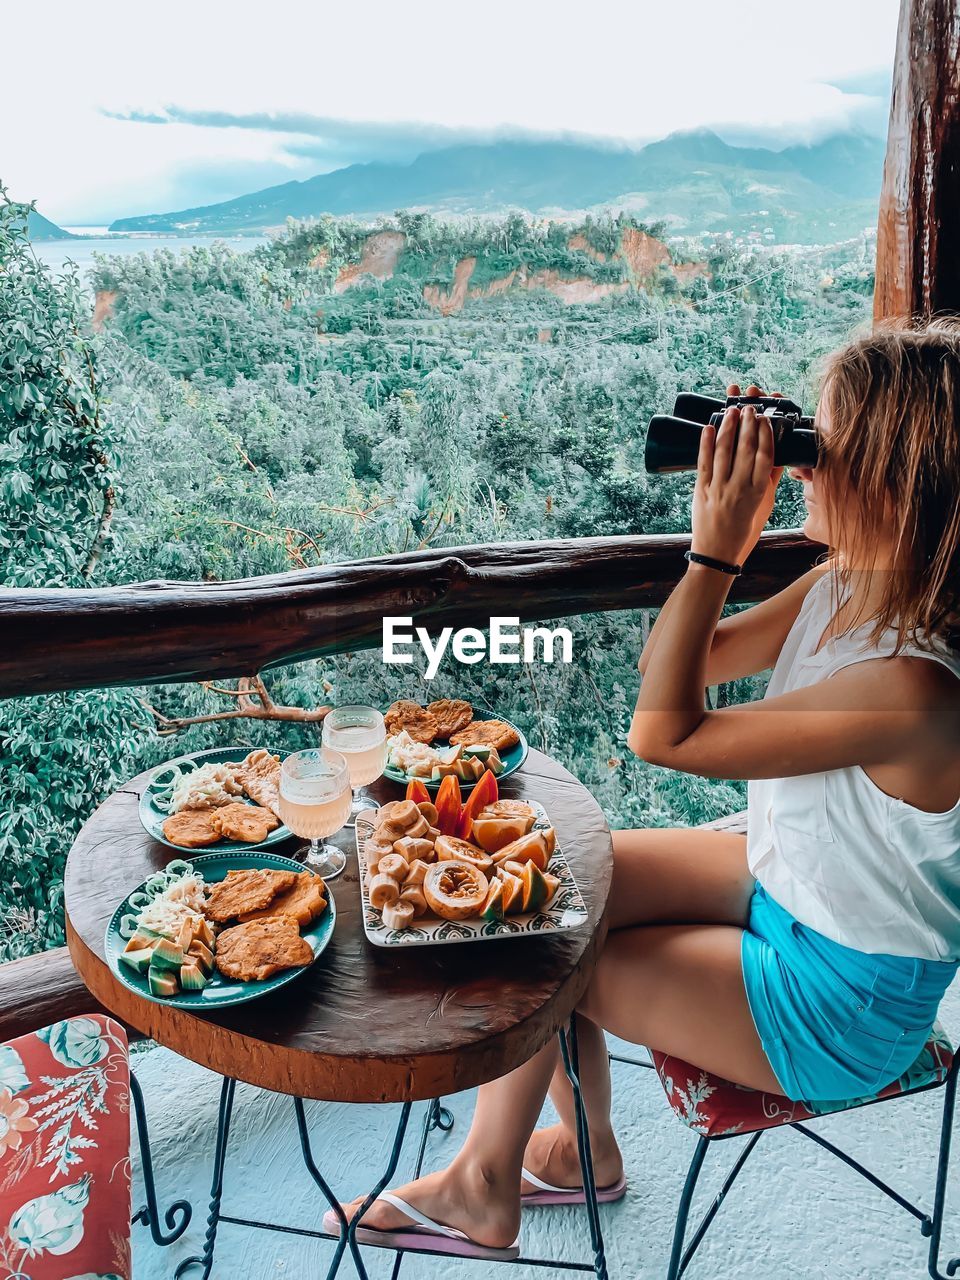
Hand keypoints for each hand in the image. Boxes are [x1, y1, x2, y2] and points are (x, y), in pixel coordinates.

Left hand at [690, 388, 775, 565]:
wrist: (717, 554)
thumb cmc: (743, 531)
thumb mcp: (763, 506)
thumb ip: (770, 481)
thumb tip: (778, 456)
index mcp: (759, 492)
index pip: (766, 457)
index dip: (766, 434)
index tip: (765, 417)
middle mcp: (739, 488)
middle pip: (746, 449)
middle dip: (747, 424)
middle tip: (749, 405)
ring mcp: (719, 489)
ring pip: (724, 451)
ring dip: (727, 427)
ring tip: (731, 409)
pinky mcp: (701, 491)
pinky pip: (703, 462)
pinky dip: (705, 443)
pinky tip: (707, 427)